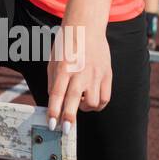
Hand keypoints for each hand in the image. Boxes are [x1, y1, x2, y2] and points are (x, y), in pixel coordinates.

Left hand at [46, 19, 111, 134]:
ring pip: (92, 103)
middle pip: (74, 100)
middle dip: (69, 118)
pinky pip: (105, 98)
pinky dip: (98, 104)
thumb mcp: (53, 61)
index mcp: (63, 68)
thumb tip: (53, 102)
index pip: (56, 94)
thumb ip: (52, 82)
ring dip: (85, 108)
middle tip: (65, 130)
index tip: (51, 123)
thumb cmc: (66, 45)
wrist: (86, 28)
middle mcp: (80, 72)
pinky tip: (91, 100)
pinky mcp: (107, 75)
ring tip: (80, 102)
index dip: (53, 111)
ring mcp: (95, 74)